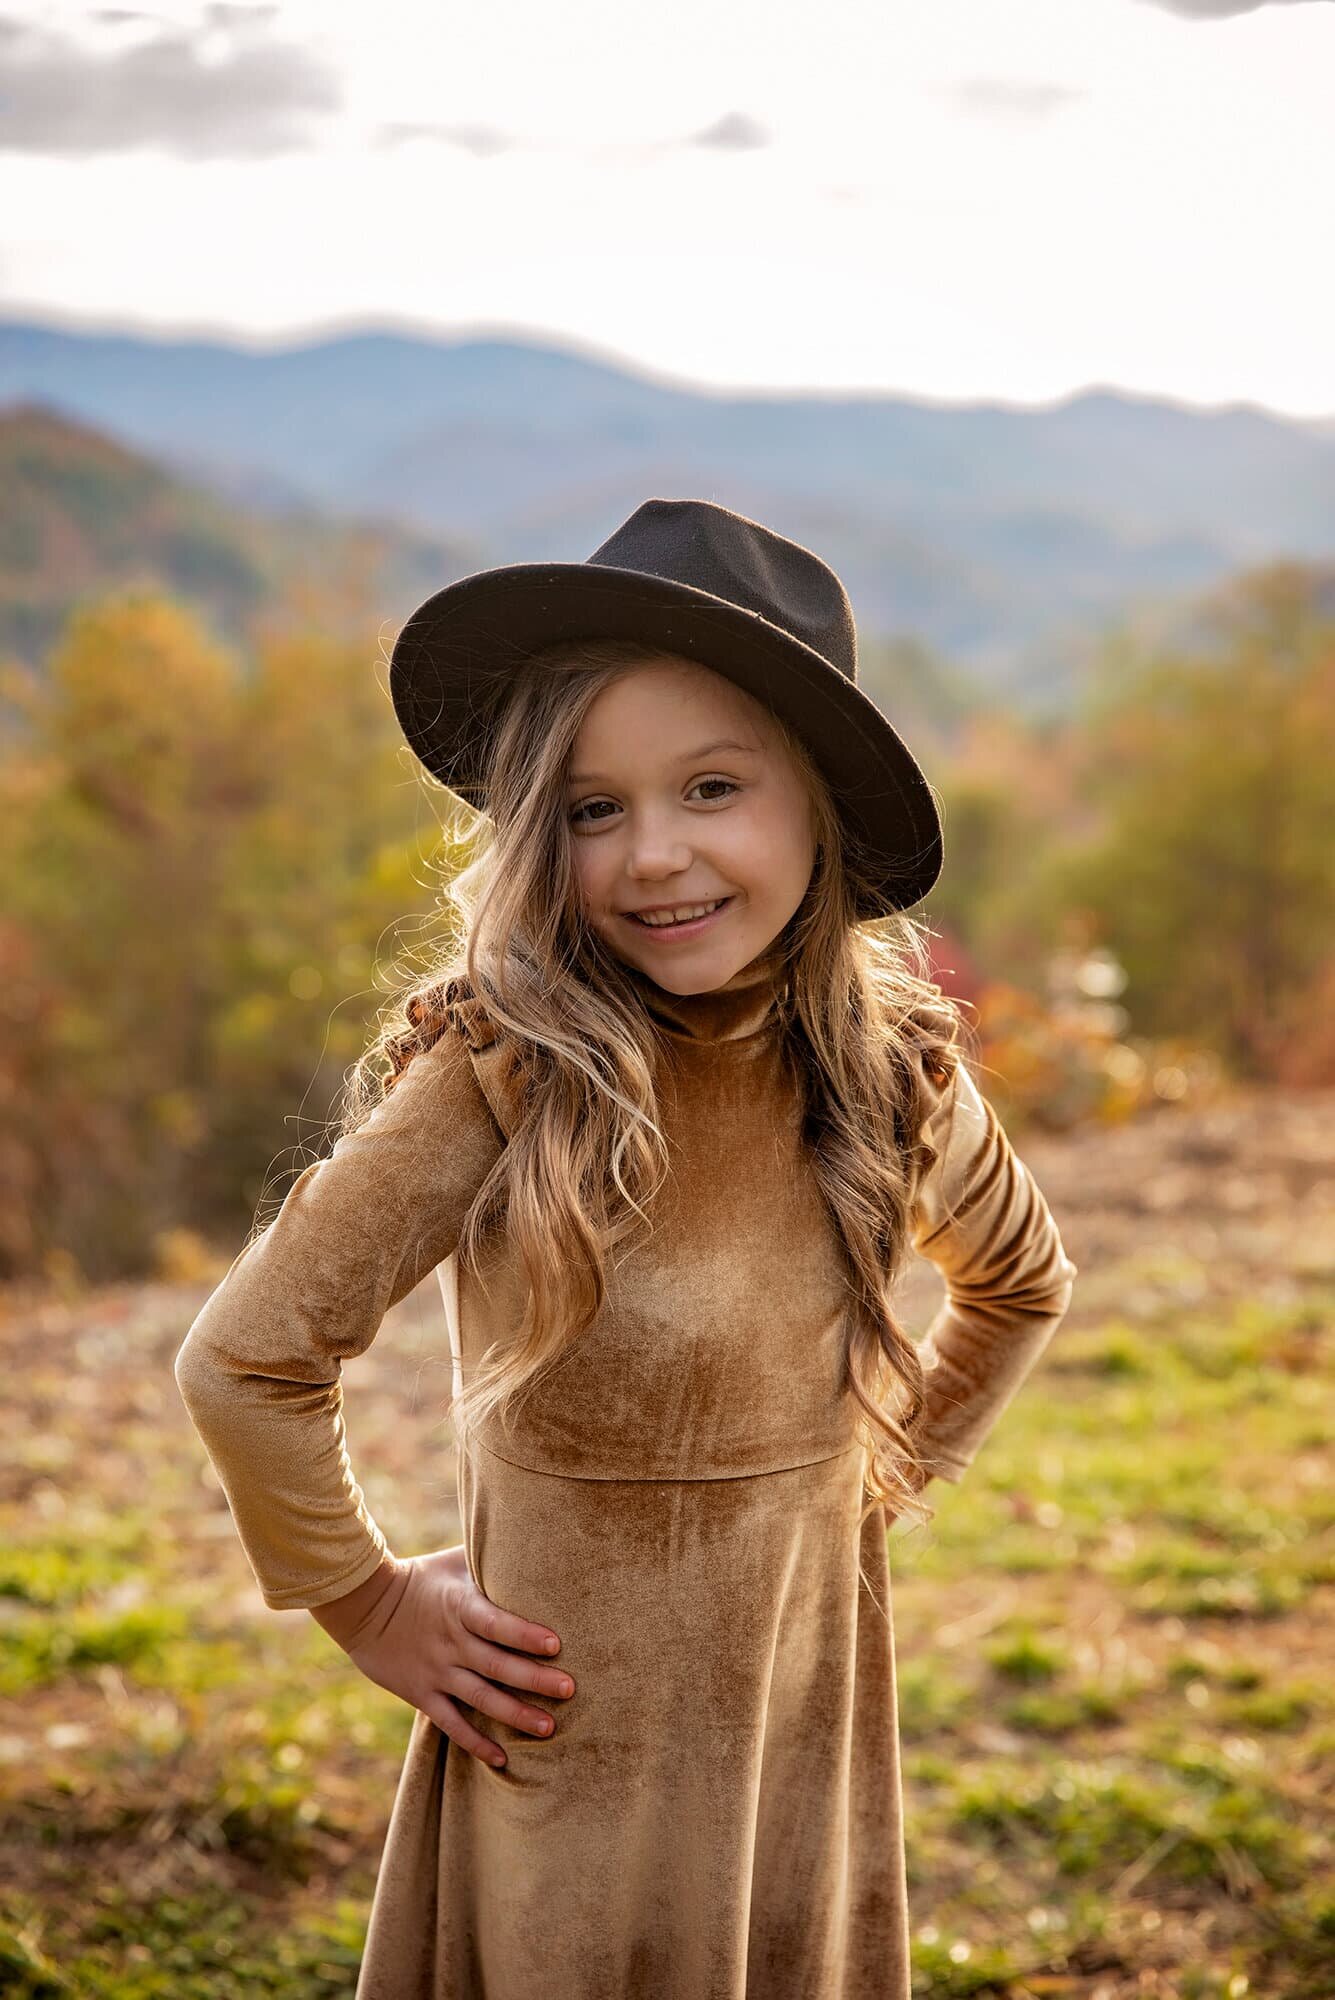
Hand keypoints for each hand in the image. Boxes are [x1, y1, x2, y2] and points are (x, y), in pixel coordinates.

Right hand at [310, 1545, 574, 1769]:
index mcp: (460, 1607)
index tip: (556, 1644)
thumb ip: (488, 1560)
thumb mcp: (453, 1562)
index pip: (495, 1623)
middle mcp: (451, 1643)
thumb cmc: (420, 1578)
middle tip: (569, 1690)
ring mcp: (437, 1671)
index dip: (524, 1634)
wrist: (365, 1606)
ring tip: (548, 1728)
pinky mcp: (422, 1694)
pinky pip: (451, 1723)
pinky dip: (475, 1742)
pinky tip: (501, 1758)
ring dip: (515, 1715)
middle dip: (535, 1679)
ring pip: (481, 1698)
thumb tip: (530, 1542)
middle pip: (497, 1665)